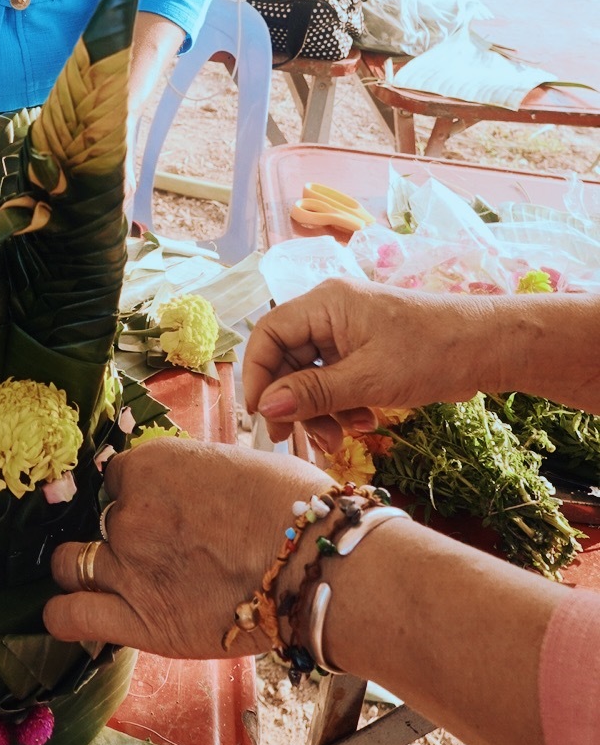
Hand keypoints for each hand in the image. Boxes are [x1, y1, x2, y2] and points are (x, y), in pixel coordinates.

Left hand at [45, 437, 329, 659]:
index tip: (153, 506)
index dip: (134, 492)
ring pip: (70, 563)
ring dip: (83, 566)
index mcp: (152, 465)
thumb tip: (184, 485)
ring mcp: (128, 567)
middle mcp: (129, 512)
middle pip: (99, 518)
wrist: (317, 568)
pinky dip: (62, 613)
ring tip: (108, 575)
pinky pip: (69, 615)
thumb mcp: (234, 464)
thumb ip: (190, 474)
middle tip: (151, 546)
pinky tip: (69, 610)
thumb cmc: (293, 510)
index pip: (116, 476)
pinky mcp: (138, 622)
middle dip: (119, 530)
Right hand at [242, 278, 502, 449]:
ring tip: (338, 441)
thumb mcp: (368, 379)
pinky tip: (362, 424)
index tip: (262, 415)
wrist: (487, 349)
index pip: (268, 334)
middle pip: (287, 358)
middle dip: (291, 401)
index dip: (258, 375)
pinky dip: (340, 406)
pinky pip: (335, 379)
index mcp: (325, 304)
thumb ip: (314, 393)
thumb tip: (266, 408)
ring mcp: (347, 332)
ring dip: (318, 410)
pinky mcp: (364, 351)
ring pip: (310, 374)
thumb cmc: (431, 353)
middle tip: (294, 440)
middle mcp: (329, 313)